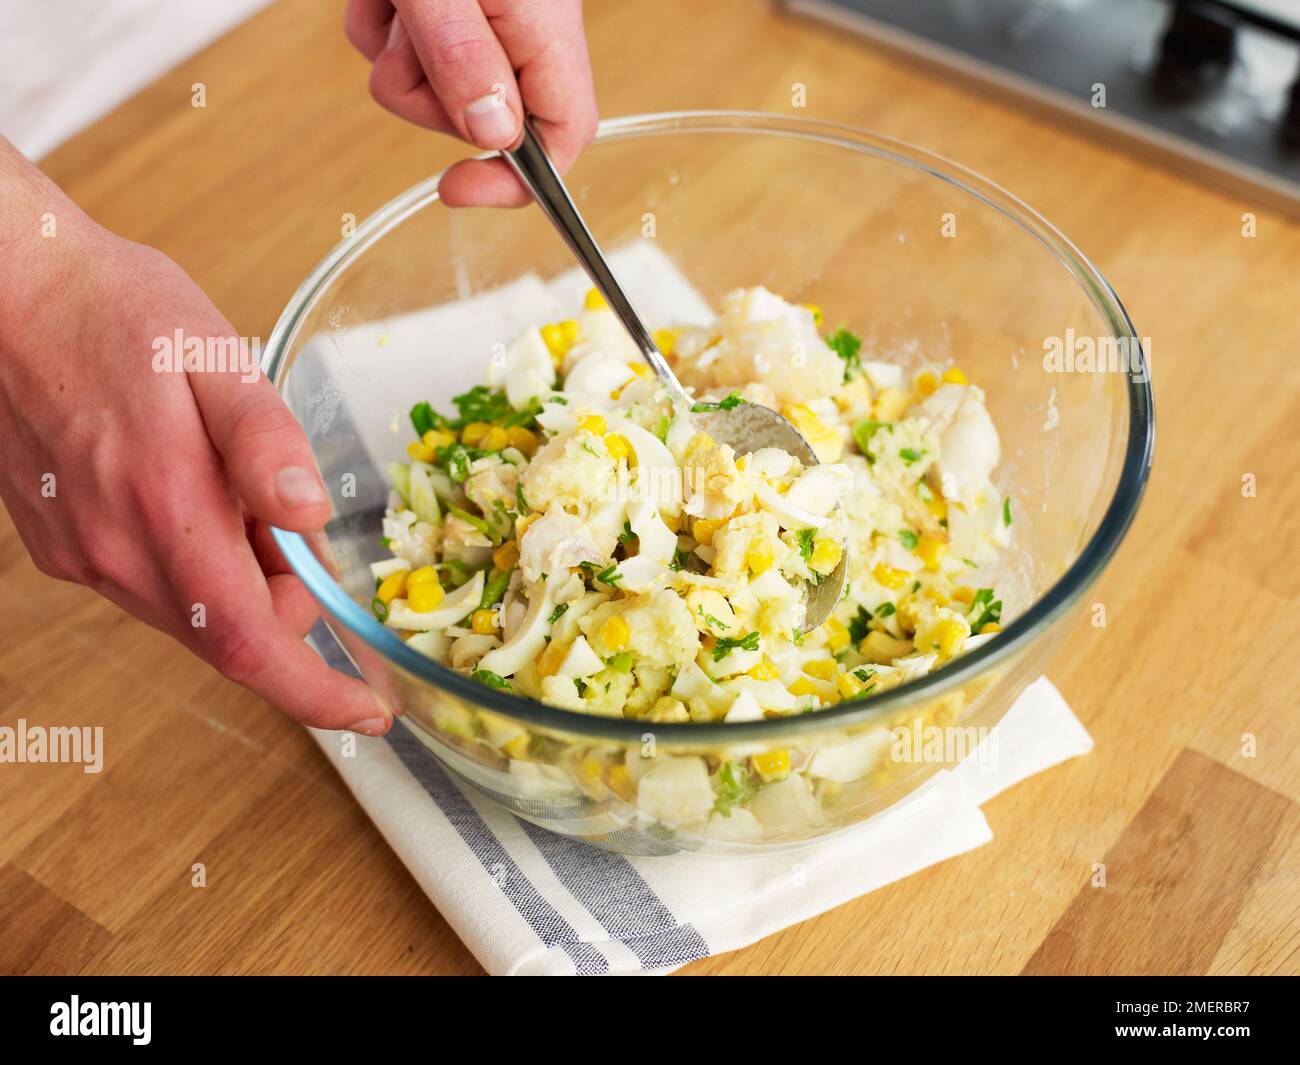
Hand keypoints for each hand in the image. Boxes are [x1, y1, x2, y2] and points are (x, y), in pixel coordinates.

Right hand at [0, 149, 393, 733]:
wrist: (5, 289)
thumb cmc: (114, 312)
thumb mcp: (214, 355)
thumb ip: (265, 442)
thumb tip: (307, 517)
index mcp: (165, 509)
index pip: (249, 644)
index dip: (316, 692)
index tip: (369, 714)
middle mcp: (114, 551)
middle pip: (230, 634)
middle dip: (286, 604)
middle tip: (291, 522)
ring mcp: (80, 555)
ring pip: (191, 615)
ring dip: (241, 580)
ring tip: (235, 487)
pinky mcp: (61, 547)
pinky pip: (152, 587)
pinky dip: (197, 564)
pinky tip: (191, 491)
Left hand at [344, 0, 597, 205]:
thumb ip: (463, 57)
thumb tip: (492, 135)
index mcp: (546, 32)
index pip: (563, 136)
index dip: (517, 180)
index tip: (454, 189)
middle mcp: (526, 34)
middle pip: (480, 120)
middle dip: (425, 98)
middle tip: (407, 41)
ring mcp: (490, 26)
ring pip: (430, 90)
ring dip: (395, 58)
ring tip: (396, 0)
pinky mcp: (452, 14)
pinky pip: (402, 53)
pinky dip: (381, 28)